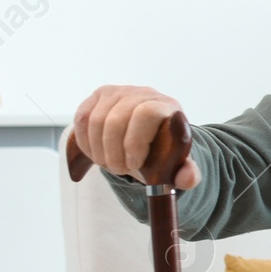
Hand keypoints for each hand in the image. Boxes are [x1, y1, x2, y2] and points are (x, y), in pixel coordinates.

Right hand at [73, 85, 200, 189]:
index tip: (134, 165)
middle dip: (113, 152)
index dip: (134, 142)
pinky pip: (82, 118)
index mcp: (167, 107)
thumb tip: (188, 180)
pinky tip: (96, 153)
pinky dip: (85, 141)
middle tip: (118, 170)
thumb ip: (187, 175)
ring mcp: (120, 91)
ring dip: (98, 150)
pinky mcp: (100, 95)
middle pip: (116, 120)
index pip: (146, 114)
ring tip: (109, 164)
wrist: (148, 136)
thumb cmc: (162, 151)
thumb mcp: (176, 165)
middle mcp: (144, 94)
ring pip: (96, 120)